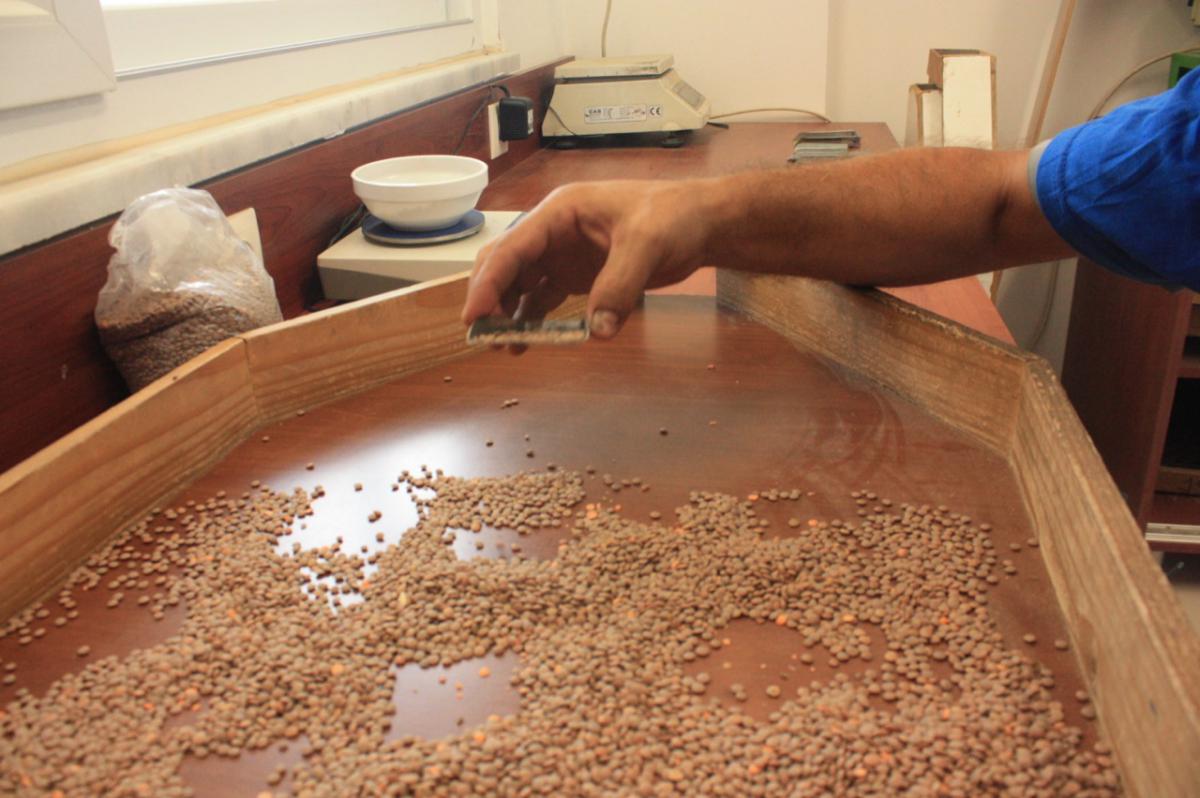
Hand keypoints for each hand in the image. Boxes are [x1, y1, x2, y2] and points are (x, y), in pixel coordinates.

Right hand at [461, 180, 710, 339]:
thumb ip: (621, 286)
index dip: (489, 281)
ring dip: (507, 313)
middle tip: (485, 337)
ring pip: (519, 283)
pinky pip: (543, 298)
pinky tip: (527, 342)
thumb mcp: (648, 244)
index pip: (512, 247)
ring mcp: (563, 254)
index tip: (473, 316)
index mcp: (560, 212)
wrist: (702, 223)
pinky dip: (532, 319)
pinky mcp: (577, 274)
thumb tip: (598, 331)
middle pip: (505, 263)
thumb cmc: (675, 217)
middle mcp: (553, 232)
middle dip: (489, 298)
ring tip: (504, 347)